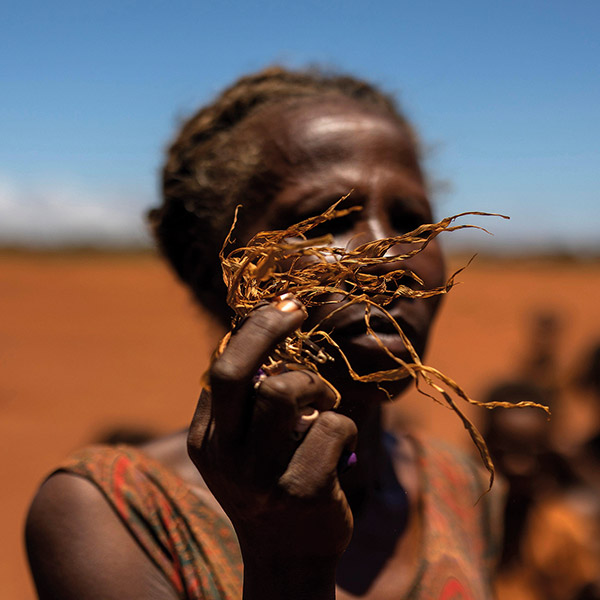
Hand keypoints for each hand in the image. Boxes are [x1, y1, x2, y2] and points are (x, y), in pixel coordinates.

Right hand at [188, 298, 356, 596]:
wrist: (289, 556)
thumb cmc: (270, 483)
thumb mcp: (243, 446)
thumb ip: (245, 402)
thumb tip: (263, 332)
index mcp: (208, 439)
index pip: (222, 368)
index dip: (254, 330)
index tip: (283, 308)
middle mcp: (226, 456)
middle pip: (238, 371)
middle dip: (269, 328)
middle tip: (296, 310)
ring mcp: (261, 477)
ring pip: (286, 392)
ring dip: (316, 386)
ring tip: (324, 401)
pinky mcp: (303, 490)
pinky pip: (332, 425)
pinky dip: (344, 423)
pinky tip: (341, 443)